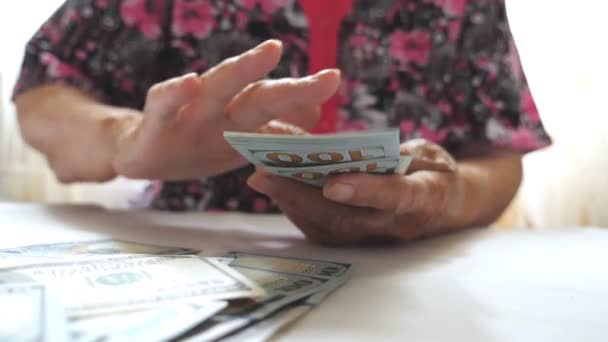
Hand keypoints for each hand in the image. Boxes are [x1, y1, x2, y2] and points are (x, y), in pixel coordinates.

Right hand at [112, 40, 339, 179]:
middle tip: (330, 78)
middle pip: (260, 97)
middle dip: (294, 89)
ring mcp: (188, 115)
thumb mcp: (238, 140)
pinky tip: (189, 83)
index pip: (278, 104)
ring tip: (270, 52)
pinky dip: (174, 94)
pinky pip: (164, 108)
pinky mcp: (155, 127)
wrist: (144, 153)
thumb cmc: (199, 141)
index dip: (305, 94)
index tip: (334, 78)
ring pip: (218, 89)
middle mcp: (220, 110)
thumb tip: (315, 114)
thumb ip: (274, 129)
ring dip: (242, 70)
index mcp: (241, 118)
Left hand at [247, 139, 458, 244]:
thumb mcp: (430, 155)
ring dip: (290, 202)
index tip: (333, 183)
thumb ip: (402, 154)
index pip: (396, 197)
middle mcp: (394, 226)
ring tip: (261, 175)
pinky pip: (320, 230)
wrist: (442, 208)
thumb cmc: (435, 174)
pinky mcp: (354, 241)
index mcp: (424, 198)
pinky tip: (275, 186)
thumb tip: (356, 150)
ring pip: (326, 227)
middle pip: (345, 218)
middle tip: (266, 173)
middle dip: (302, 196)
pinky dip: (294, 208)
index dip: (366, 191)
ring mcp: (372, 239)